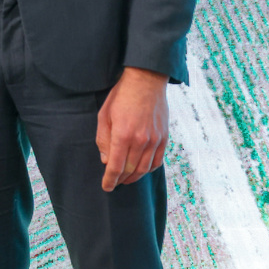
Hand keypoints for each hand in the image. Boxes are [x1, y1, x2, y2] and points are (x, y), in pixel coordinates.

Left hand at [96, 67, 168, 191]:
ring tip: (125, 179)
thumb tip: (106, 160)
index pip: (115, 166)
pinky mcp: (164, 138)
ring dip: (134, 177)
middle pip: (130, 170)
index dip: (110, 179)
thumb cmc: (121, 97)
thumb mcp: (104, 115)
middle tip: (114, 183)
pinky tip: (140, 170)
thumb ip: (104, 140)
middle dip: (120, 180)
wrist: (146, 82)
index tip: (106, 187)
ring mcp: (155, 140)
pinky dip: (148, 169)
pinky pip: (157, 161)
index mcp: (123, 135)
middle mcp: (140, 140)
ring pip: (144, 169)